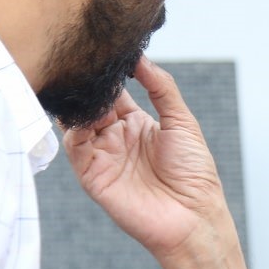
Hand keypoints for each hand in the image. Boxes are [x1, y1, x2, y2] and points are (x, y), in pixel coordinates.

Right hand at [63, 57, 229, 259]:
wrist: (193, 217)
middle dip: (90, 86)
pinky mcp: (92, 175)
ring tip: (85, 85)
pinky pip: (74, 147)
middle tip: (86, 63)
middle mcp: (115, 138)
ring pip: (78, 122)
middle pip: (93, 104)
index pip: (114, 93)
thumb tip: (141, 57)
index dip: (108, 74)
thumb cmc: (194, 173)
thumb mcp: (182, 121)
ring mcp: (102, 156)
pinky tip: (84, 115)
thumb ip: (162, 87)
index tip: (104, 51)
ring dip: (80, 104)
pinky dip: (74, 129)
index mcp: (136, 124)